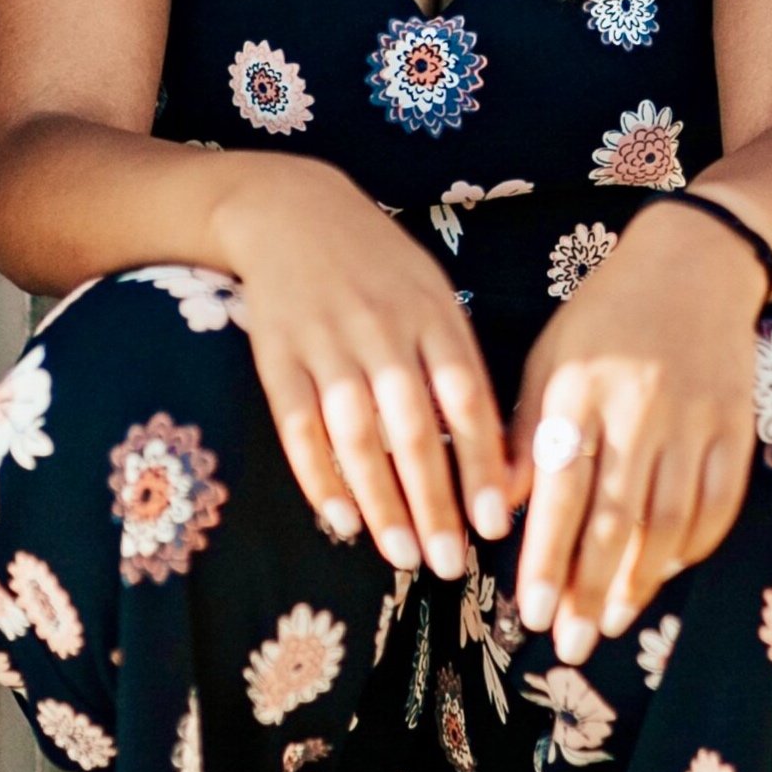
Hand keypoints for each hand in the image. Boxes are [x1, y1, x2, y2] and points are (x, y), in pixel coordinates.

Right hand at [216, 156, 510, 577]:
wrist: (289, 209)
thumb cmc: (379, 264)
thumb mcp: (432, 292)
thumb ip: (457, 363)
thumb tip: (492, 451)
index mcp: (431, 313)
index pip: (464, 400)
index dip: (480, 465)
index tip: (495, 524)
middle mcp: (380, 329)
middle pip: (410, 429)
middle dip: (433, 502)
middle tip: (450, 563)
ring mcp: (324, 343)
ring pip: (355, 436)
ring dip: (379, 501)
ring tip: (402, 554)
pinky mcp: (276, 356)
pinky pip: (298, 427)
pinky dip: (319, 477)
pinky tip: (342, 519)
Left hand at [510, 202, 765, 662]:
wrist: (695, 266)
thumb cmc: (603, 322)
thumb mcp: (548, 361)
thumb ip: (524, 435)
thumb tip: (500, 511)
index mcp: (579, 390)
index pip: (560, 490)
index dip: (547, 558)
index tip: (531, 613)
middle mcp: (638, 408)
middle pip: (615, 517)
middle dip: (590, 588)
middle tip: (571, 643)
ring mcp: (693, 418)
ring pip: (669, 519)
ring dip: (640, 579)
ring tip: (612, 621)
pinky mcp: (735, 425)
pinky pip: (718, 502)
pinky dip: (693, 546)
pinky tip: (664, 573)